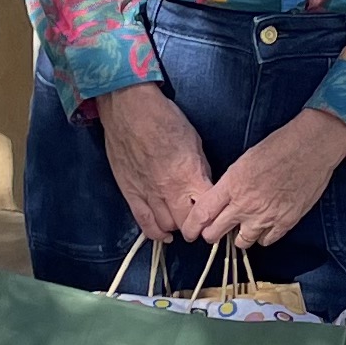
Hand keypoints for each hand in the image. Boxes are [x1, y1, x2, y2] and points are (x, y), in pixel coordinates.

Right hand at [96, 84, 214, 248]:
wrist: (129, 109)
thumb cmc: (163, 118)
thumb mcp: (194, 140)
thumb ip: (200, 168)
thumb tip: (203, 186)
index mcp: (188, 175)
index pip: (207, 209)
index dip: (214, 214)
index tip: (216, 213)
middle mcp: (168, 190)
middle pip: (186, 224)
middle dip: (195, 225)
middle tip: (199, 220)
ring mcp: (147, 194)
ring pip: (166, 226)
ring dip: (176, 226)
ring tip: (181, 221)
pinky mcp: (130, 193)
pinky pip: (143, 223)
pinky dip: (155, 233)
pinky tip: (164, 234)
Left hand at [194, 105, 345, 251]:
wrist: (312, 146)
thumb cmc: (279, 146)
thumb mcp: (244, 161)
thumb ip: (229, 185)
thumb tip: (219, 203)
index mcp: (232, 185)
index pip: (202, 214)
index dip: (192, 227)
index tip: (190, 232)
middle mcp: (246, 204)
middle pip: (215, 233)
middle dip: (211, 234)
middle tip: (215, 231)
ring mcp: (266, 216)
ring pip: (241, 243)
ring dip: (239, 237)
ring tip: (245, 225)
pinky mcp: (286, 222)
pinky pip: (266, 241)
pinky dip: (263, 236)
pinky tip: (265, 224)